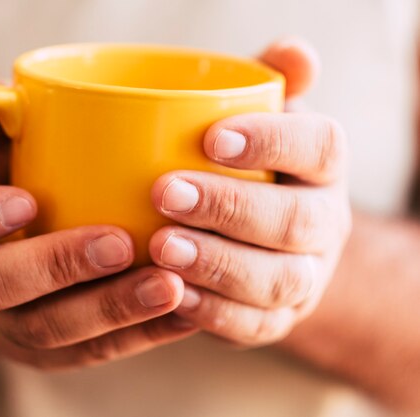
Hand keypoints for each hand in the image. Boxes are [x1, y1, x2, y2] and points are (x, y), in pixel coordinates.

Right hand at [0, 74, 195, 370]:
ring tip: (170, 284)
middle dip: (58, 266)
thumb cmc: (8, 180)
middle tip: (120, 243)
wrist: (15, 252)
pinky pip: (91, 352)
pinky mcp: (50, 353)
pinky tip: (187, 312)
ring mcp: (5, 324)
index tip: (25, 198)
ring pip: (49, 330)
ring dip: (111, 309)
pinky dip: (142, 334)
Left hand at [148, 39, 350, 346]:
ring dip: (217, 265)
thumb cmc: (245, 165)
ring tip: (161, 249)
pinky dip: (212, 312)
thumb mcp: (257, 118)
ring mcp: (305, 277)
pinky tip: (170, 294)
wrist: (260, 237)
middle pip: (295, 220)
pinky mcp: (276, 320)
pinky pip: (253, 325)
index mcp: (324, 166)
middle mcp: (325, 223)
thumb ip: (267, 86)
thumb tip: (293, 53)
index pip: (320, 147)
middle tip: (165, 193)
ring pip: (276, 280)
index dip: (271, 143)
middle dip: (230, 208)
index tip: (211, 138)